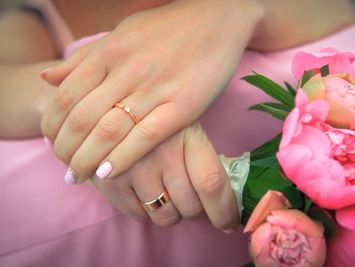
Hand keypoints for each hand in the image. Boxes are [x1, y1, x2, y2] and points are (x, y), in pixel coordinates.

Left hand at [40, 0, 262, 179]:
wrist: (216, 20)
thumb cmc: (167, 28)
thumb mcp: (120, 34)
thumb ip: (84, 57)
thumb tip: (48, 78)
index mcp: (108, 52)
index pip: (65, 97)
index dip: (52, 126)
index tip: (53, 143)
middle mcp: (127, 71)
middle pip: (82, 119)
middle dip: (66, 150)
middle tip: (65, 168)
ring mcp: (156, 89)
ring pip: (109, 131)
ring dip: (87, 160)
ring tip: (79, 177)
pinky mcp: (183, 106)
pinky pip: (146, 137)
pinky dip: (123, 158)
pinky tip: (109, 172)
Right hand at [91, 123, 238, 229]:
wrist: (108, 115)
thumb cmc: (160, 128)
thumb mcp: (187, 131)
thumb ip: (204, 162)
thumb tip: (227, 205)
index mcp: (189, 136)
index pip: (212, 183)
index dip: (223, 211)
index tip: (228, 223)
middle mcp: (162, 151)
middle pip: (190, 206)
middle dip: (195, 212)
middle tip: (190, 201)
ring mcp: (134, 167)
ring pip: (165, 216)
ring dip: (171, 213)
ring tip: (166, 194)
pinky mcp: (110, 181)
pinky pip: (139, 216)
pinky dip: (146, 212)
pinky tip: (144, 192)